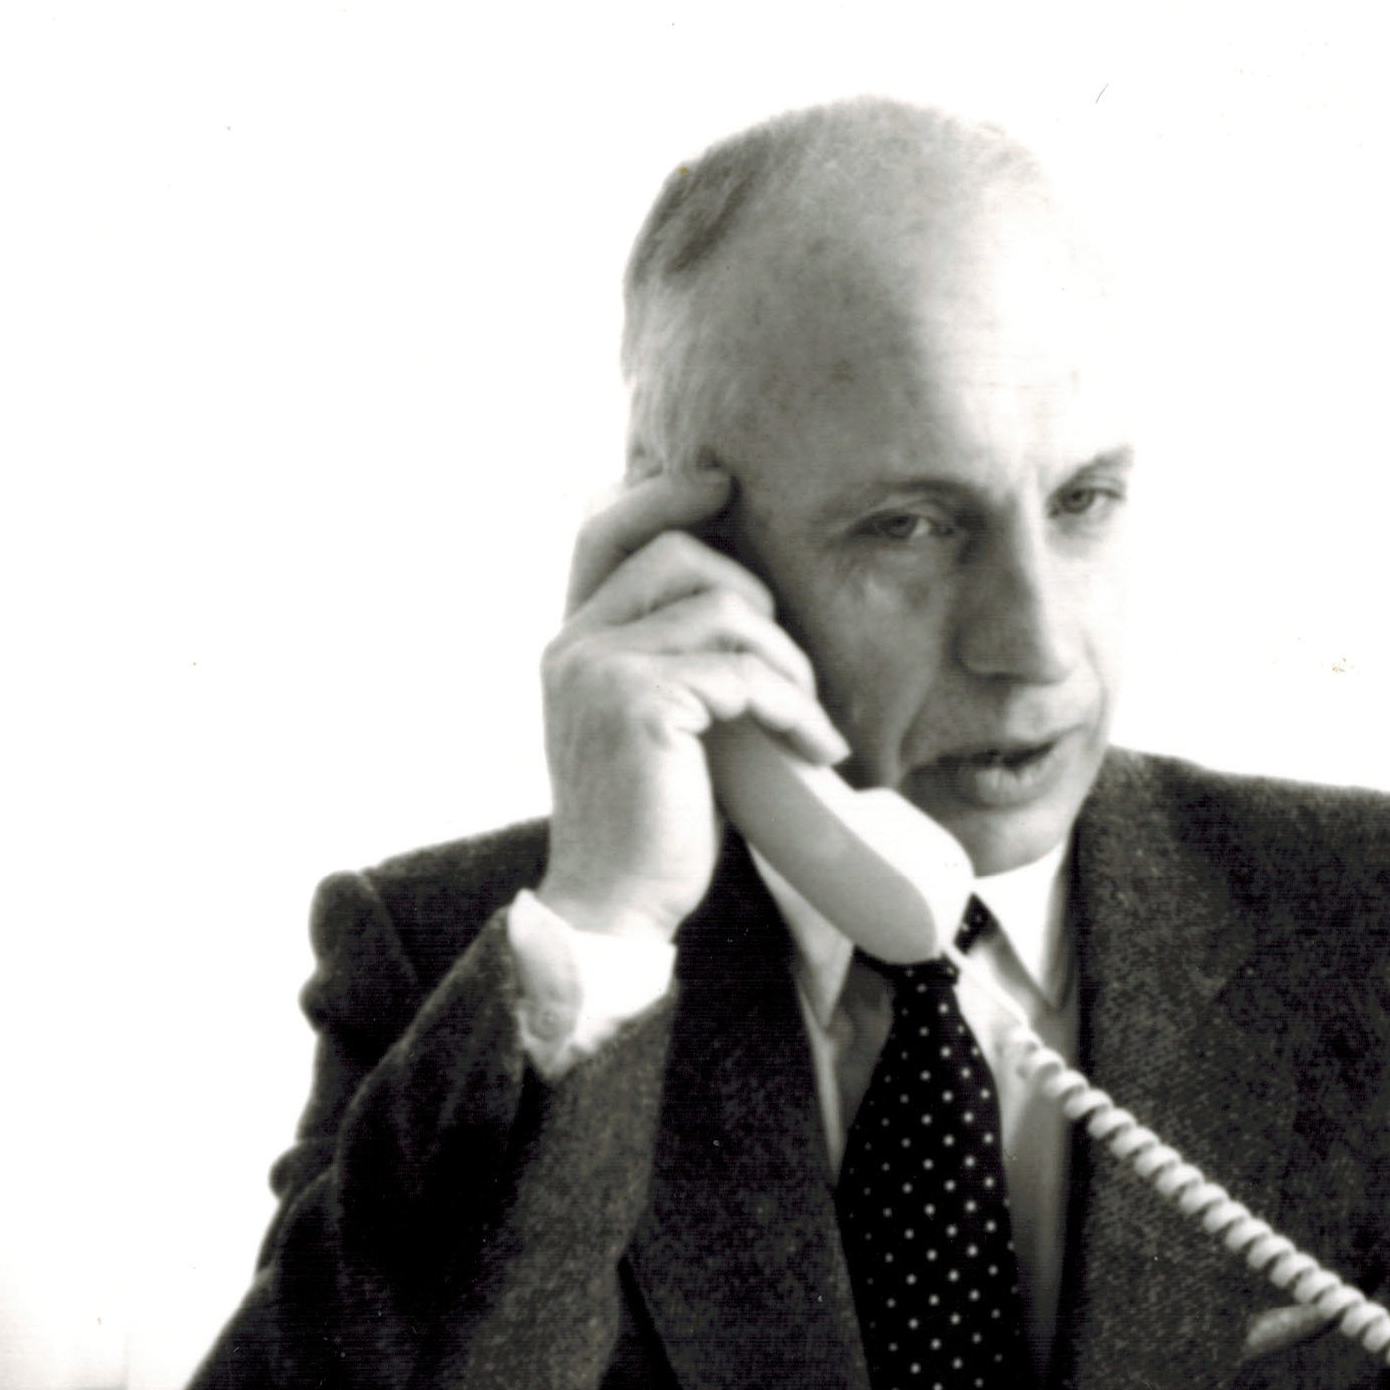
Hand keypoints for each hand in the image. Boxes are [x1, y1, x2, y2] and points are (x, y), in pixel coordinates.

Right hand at [536, 467, 846, 944]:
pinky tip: (815, 749)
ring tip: (808, 718)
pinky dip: (795, 709)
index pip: (603, 528)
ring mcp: (600, 670)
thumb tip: (747, 602)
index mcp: (573, 642)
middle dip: (758, 596)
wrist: (615, 905)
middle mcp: (574, 645)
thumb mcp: (659, 723)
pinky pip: (745, 674)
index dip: (662, 492)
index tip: (722, 484)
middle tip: (793, 669)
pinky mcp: (640, 704)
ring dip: (788, 662)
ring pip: (724, 609)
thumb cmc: (652, 822)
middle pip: (678, 552)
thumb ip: (674, 659)